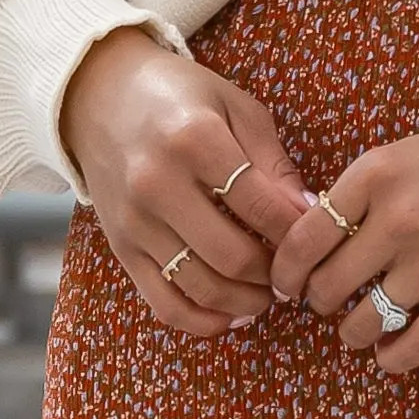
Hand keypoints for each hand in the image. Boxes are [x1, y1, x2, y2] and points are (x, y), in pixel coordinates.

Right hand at [57, 27, 315, 339]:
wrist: (100, 97)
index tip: (318, 239)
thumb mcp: (235, 108)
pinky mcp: (120, 248)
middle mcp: (157, 184)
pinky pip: (164, 304)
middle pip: (233, 256)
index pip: (263, 207)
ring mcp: (134, 221)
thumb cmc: (180, 98)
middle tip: (296, 273)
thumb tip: (311, 216)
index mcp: (194, 139)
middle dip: (276, 275)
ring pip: (201, 287)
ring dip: (246, 302)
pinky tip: (232, 315)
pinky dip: (204, 321)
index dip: (299, 233)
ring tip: (269, 293)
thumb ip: (273, 164)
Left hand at [266, 106, 418, 379]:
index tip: (286, 283)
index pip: (303, 239)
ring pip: (363, 324)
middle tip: (327, 301)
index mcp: (375, 176)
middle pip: (327, 287)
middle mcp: (398, 220)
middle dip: (319, 302)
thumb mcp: (403, 156)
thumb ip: (357, 193)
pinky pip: (412, 347)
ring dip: (353, 332)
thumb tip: (309, 240)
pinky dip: (391, 357)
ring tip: (359, 327)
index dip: (285, 271)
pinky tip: (388, 350)